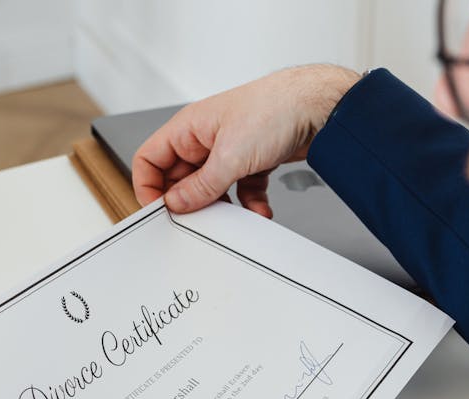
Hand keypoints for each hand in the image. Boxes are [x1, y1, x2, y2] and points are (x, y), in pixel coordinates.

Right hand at [133, 64, 360, 217]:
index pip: (150, 159)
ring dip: (222, 206)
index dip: (148, 186)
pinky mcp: (254, 161)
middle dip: (190, 201)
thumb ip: (201, 185)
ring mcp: (230, 150)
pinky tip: (259, 211)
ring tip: (230, 217)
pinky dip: (249, 203)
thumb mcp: (230, 156)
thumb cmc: (274, 109)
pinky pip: (242, 189)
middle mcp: (206, 138)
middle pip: (181, 178)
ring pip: (212, 187)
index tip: (159, 210)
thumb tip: (177, 203)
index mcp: (188, 128)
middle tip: (198, 220)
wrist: (319, 108)